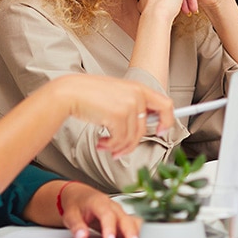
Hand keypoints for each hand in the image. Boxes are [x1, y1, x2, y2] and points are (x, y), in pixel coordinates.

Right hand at [46, 75, 173, 158]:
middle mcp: (137, 95)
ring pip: (132, 137)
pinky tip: (101, 142)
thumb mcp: (116, 93)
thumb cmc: (88, 94)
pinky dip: (110, 146)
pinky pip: (120, 140)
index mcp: (138, 88)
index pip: (165, 104)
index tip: (161, 130)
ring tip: (106, 145)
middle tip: (120, 149)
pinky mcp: (119, 116)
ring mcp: (129, 105)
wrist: (70, 92)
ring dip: (117, 146)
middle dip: (131, 144)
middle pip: (144, 129)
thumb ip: (132, 105)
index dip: (167, 121)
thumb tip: (142, 124)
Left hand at [59, 181, 141, 237]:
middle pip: (124, 218)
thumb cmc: (77, 204)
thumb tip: (81, 236)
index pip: (107, 214)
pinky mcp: (123, 219)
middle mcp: (112, 206)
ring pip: (132, 221)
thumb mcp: (71, 214)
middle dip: (129, 232)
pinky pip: (133, 224)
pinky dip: (136, 232)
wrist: (80, 195)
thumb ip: (76, 225)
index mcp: (99, 202)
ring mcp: (119, 212)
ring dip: (135, 232)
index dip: (109, 228)